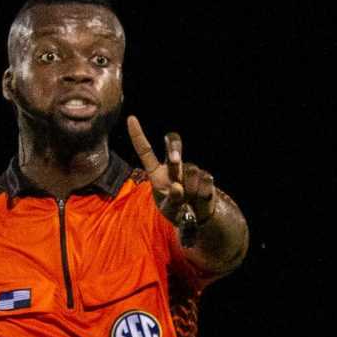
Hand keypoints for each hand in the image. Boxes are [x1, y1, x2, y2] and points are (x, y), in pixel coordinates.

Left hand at [126, 116, 229, 237]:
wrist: (196, 218)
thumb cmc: (176, 210)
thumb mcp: (169, 209)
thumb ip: (171, 200)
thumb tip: (178, 188)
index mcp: (156, 172)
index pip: (146, 151)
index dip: (138, 136)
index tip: (131, 119)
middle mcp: (173, 166)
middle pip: (172, 144)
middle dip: (174, 147)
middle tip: (174, 159)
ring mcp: (190, 169)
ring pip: (190, 170)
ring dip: (190, 189)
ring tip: (189, 200)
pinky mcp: (205, 176)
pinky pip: (204, 181)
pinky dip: (202, 194)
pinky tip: (200, 199)